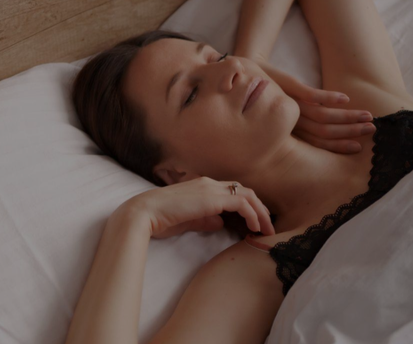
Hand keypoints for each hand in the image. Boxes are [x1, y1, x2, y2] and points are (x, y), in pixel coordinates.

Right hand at [118, 177, 274, 239]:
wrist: (145, 213)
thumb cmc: (160, 218)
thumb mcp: (188, 220)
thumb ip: (205, 219)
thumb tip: (220, 223)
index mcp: (202, 187)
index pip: (232, 191)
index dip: (247, 205)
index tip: (255, 223)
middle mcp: (209, 183)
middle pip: (244, 190)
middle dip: (259, 208)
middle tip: (267, 226)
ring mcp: (211, 188)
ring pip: (247, 195)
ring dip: (260, 212)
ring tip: (267, 229)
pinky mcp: (212, 198)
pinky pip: (241, 203)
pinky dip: (252, 214)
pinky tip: (255, 227)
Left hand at [258, 63, 374, 152]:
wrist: (248, 75)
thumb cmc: (266, 98)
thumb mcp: (280, 118)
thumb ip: (299, 127)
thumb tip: (323, 133)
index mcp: (291, 132)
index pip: (319, 144)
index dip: (340, 146)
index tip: (359, 148)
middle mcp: (292, 123)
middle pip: (326, 133)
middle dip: (351, 132)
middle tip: (371, 131)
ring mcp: (292, 105)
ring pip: (324, 116)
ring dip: (347, 117)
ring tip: (367, 116)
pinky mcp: (291, 89)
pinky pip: (313, 96)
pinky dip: (330, 98)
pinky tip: (346, 98)